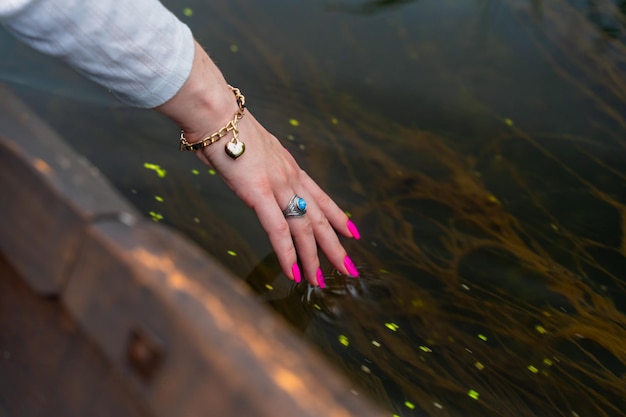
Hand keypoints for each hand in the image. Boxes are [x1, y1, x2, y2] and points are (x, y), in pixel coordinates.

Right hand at [156, 41, 359, 285]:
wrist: (217, 116)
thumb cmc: (227, 129)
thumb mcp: (254, 149)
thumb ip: (260, 167)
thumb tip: (254, 176)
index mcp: (290, 168)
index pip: (321, 198)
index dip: (338, 217)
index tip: (352, 232)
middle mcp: (291, 179)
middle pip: (319, 219)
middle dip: (335, 246)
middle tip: (349, 268)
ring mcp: (278, 187)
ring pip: (303, 229)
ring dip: (314, 259)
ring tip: (321, 281)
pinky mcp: (259, 195)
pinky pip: (278, 231)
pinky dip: (287, 255)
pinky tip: (294, 272)